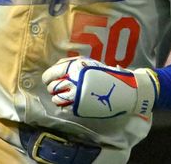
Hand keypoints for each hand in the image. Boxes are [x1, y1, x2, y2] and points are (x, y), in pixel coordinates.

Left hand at [42, 56, 158, 118]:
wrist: (122, 89)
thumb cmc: (104, 73)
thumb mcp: (87, 62)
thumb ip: (69, 64)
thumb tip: (55, 68)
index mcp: (74, 68)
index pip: (51, 74)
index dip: (47, 78)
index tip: (49, 80)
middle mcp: (73, 81)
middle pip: (52, 87)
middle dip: (52, 88)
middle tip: (57, 88)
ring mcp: (76, 96)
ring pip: (56, 99)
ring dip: (57, 98)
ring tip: (64, 96)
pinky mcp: (80, 107)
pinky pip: (64, 108)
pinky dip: (64, 106)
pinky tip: (70, 102)